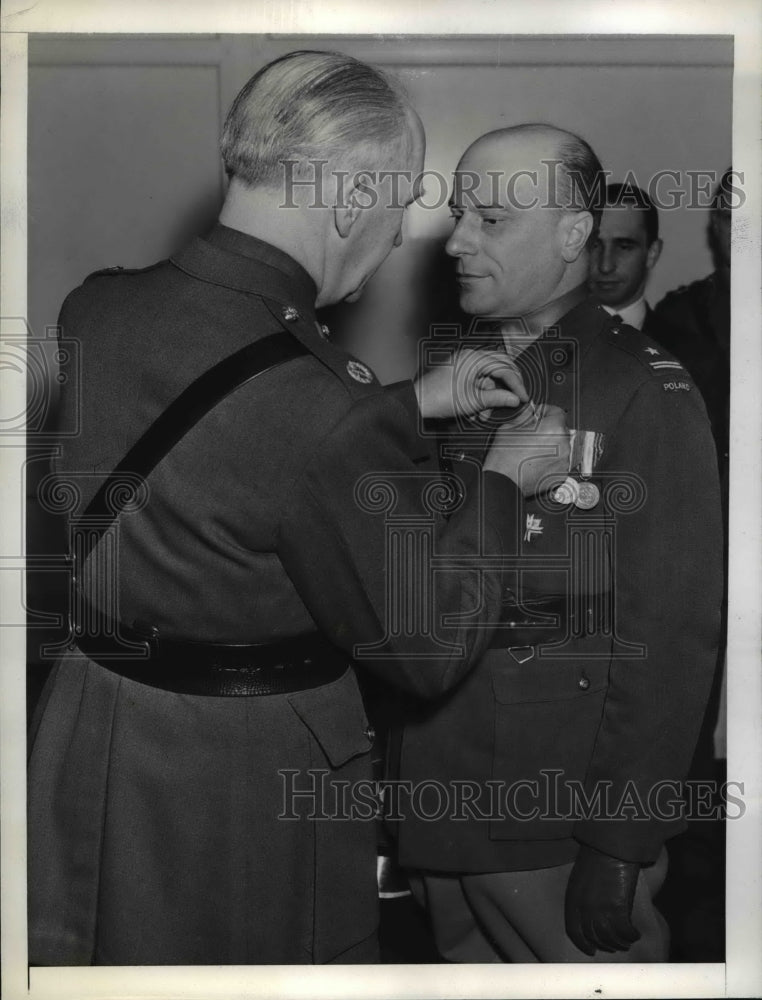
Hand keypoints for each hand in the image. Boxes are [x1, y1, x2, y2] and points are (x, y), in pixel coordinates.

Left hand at [413, 348, 527, 420]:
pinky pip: (476, 382)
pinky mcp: (458, 373)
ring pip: (487, 378)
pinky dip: (478, 397)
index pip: (504, 367)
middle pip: (498, 368)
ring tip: (483, 415)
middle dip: (506, 386)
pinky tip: (475, 413)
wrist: (417, 403)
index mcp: (474, 358)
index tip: (524, 397)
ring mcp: (463, 364)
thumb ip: (497, 398)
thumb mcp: (473, 401)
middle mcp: (469, 356)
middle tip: (516, 398)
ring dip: (489, 398)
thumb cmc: (439, 398)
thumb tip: (515, 399)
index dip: (517, 384)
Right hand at [483, 403, 569, 496]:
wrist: (503, 482)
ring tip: (533, 449)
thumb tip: (531, 411)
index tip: (540, 415)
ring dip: (551, 445)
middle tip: (533, 433)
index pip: (558, 412)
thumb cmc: (504, 458)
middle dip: (548, 429)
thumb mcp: (510, 427)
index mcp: (553, 429)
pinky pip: (559, 461)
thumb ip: (525, 415)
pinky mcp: (561, 474)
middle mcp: (563, 445)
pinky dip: (550, 460)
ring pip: (561, 446)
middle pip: (560, 429)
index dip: (546, 411)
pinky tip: (536, 461)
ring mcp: (564, 461)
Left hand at [564, 844, 641, 955]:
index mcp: (572, 899)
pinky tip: (636, 933)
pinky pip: (625, 931)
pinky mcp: (618, 908)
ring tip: (627, 940)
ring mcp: (600, 909)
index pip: (574, 931)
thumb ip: (582, 897)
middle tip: (615, 946)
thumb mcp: (580, 877)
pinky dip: (631, 935)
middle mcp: (584, 908)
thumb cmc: (596, 856)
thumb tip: (591, 916)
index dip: (583, 944)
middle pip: (594, 938)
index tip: (592, 951)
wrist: (610, 843)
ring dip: (620, 943)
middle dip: (605, 945)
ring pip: (611, 938)